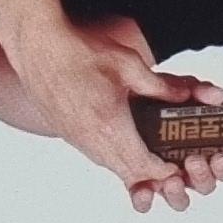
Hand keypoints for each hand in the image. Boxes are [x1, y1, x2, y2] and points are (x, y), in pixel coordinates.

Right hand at [5, 13, 222, 215]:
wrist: (37, 47)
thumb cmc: (79, 52)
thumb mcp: (128, 64)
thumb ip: (160, 86)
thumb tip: (185, 96)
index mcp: (111, 127)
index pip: (145, 167)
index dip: (166, 173)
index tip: (179, 167)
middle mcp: (93, 141)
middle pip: (130, 174)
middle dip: (152, 175)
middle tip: (171, 166)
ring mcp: (78, 140)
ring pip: (112, 167)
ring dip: (133, 167)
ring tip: (153, 158)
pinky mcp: (68, 134)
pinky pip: (97, 155)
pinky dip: (115, 156)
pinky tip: (125, 143)